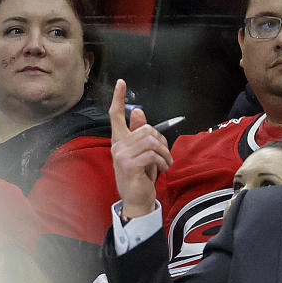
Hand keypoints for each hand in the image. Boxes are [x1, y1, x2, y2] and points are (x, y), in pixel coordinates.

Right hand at [109, 79, 171, 218]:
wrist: (137, 199)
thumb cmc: (140, 176)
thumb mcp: (143, 153)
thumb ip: (140, 133)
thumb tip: (137, 111)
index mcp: (119, 141)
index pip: (115, 115)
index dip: (118, 98)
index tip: (121, 83)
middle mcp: (117, 145)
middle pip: (145, 128)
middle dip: (162, 141)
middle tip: (165, 155)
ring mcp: (121, 155)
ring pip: (151, 140)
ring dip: (164, 153)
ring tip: (166, 163)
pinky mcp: (129, 164)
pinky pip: (152, 154)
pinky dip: (163, 161)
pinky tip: (163, 169)